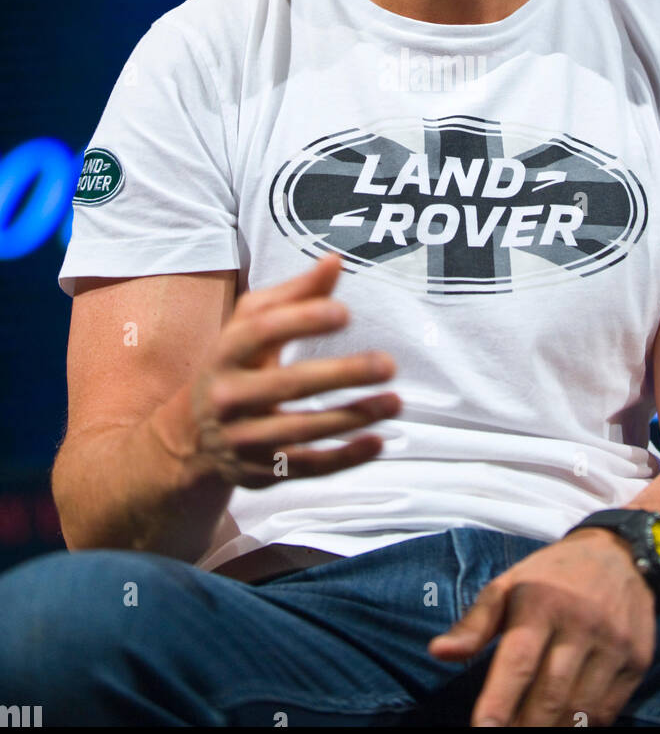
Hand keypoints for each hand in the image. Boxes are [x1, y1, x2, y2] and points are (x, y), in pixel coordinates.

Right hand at [174, 253, 401, 488]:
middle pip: (288, 384)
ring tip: (395, 401)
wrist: (190, 438)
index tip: (344, 313)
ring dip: (354, 417)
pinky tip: (378, 441)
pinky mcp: (262, 472)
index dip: (302, 320)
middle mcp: (228, 397)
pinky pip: (308, 467)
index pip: (262, 332)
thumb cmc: (234, 365)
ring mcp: (244, 438)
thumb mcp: (249, 327)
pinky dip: (345, 459)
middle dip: (341, 374)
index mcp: (225, 352)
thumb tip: (335, 261)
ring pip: (303, 429)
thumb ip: (293, 294)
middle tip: (388, 364)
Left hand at [427, 528, 655, 726]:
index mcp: (542, 601)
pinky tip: (564, 727)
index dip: (499, 703)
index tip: (483, 732)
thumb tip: (438, 653)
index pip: (518, 662)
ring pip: (581, 709)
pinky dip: (583, 727)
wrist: (620, 554)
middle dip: (524, 728)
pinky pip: (608, 709)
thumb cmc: (551, 576)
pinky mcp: (637, 659)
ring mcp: (613, 642)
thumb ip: (474, 624)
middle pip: (550, 694)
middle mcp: (581, 622)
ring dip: (553, 732)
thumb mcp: (508, 586)